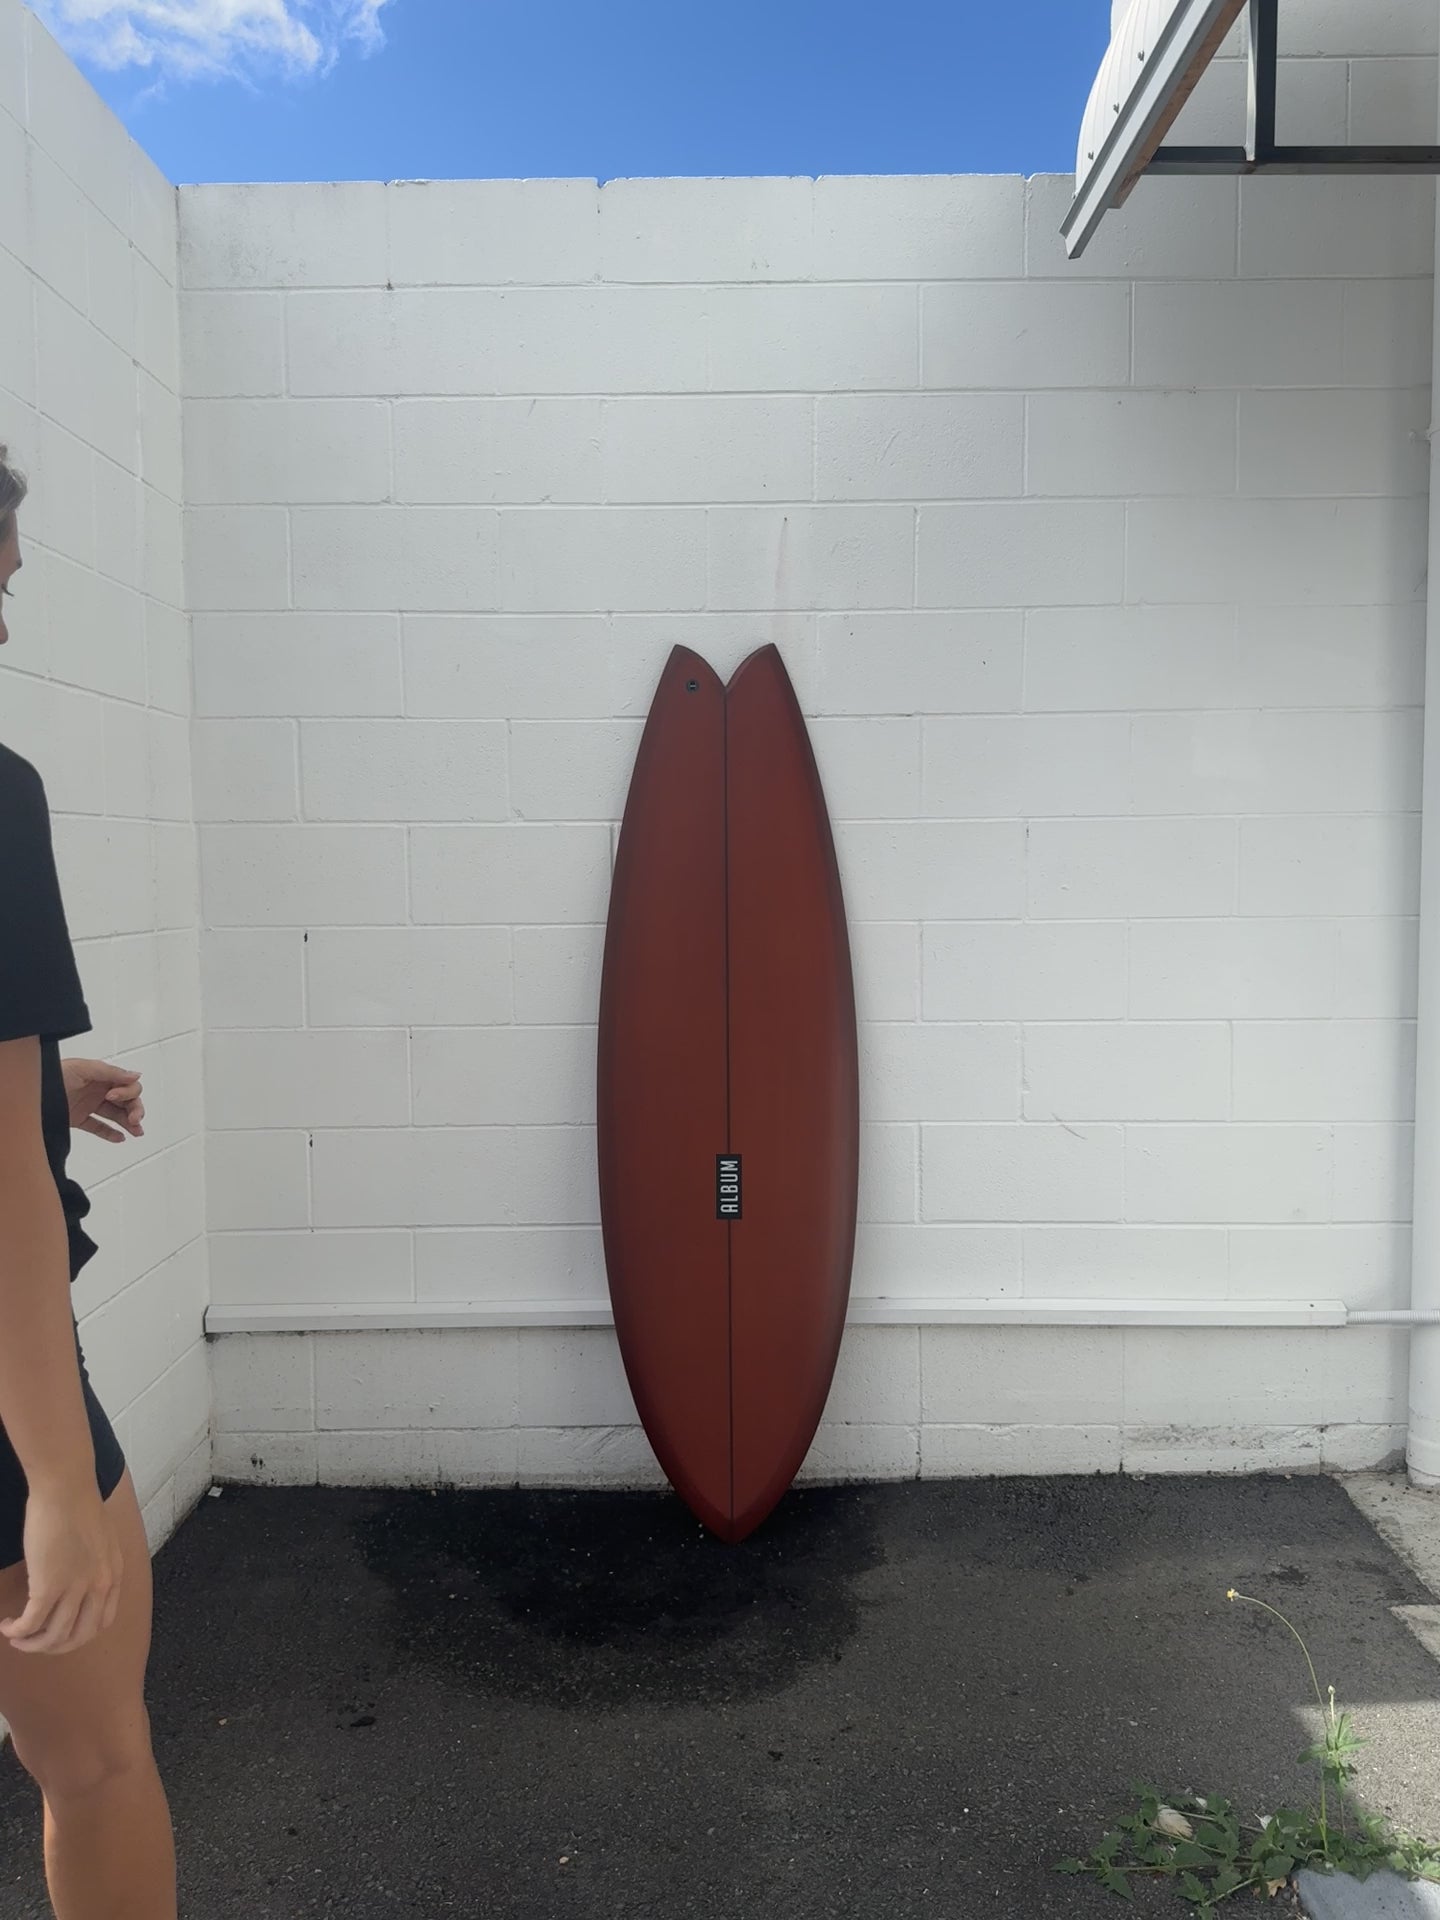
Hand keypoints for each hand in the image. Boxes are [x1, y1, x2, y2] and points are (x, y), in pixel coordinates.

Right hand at [0, 1484, 123, 1654]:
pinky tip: (8, 1626)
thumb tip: (80, 1578)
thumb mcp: (102, 1539)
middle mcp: (98, 1587)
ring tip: (16, 1637)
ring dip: (30, 1643)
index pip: (101, 1623)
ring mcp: (75, 1588)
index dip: (77, 1635)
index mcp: (113, 1575)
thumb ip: (96, 1564)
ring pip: (52, 1637)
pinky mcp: (48, 1586)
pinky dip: (17, 1631)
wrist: (66, 1487)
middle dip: (53, 1647)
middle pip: (78, 1637)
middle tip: (35, 1642)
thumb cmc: (79, 1504)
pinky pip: (31, 1624)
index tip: (59, 1633)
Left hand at [61, 1058, 143, 1142]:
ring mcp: (88, 1105)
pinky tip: (120, 1138)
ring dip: (128, 1123)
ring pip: (115, 1115)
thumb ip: (110, 1072)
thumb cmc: (53, 1075)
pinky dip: (110, 1133)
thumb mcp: (83, 1068)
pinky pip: (98, 1127)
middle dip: (135, 1110)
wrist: (31, 1093)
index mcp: (102, 1076)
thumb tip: (135, 1075)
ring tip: (136, 1133)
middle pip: (126, 1101)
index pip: (127, 1085)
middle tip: (135, 1120)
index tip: (113, 1097)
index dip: (127, 1092)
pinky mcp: (79, 1119)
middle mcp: (98, 1090)